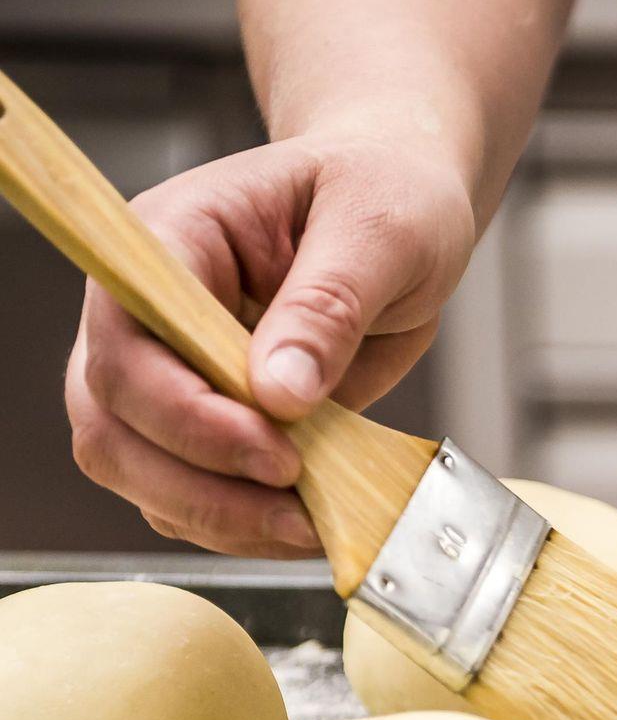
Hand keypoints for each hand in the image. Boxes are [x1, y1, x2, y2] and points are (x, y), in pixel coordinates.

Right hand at [65, 131, 475, 556]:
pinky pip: (189, 490)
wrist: (400, 208)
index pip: (128, 342)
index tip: (275, 452)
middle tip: (299, 508)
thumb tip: (279, 392)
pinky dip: (239, 523)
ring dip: (217, 517)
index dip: (186, 413)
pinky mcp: (208, 417)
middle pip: (113, 421)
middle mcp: (148, 310)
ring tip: (312, 525)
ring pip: (137, 468)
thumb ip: (327, 305)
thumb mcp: (379, 230)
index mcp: (172, 241)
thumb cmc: (385, 193)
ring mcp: (169, 369)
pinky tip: (306, 522)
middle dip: (199, 483)